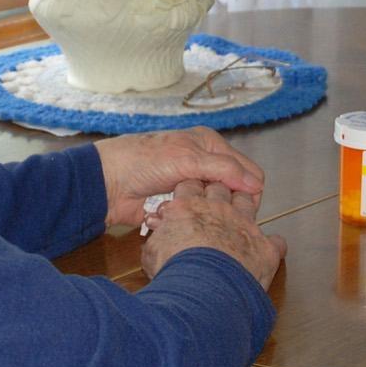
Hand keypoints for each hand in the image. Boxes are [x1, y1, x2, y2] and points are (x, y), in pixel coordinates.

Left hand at [95, 126, 263, 228]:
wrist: (108, 183)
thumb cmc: (144, 161)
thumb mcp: (188, 159)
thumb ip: (225, 169)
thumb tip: (257, 184)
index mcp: (211, 145)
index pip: (248, 171)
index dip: (250, 190)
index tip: (243, 209)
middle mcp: (206, 165)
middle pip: (235, 192)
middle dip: (228, 204)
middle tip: (217, 215)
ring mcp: (194, 187)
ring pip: (218, 209)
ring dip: (208, 214)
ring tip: (196, 216)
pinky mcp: (183, 207)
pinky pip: (200, 219)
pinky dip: (194, 220)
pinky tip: (183, 221)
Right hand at [140, 179, 285, 288]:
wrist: (202, 289)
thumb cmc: (173, 270)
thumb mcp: (153, 252)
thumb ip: (157, 239)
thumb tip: (157, 237)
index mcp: (188, 206)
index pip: (189, 185)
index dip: (190, 190)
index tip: (189, 196)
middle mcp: (218, 209)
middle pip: (220, 188)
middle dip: (217, 191)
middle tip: (214, 202)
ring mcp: (244, 225)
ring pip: (247, 203)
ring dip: (244, 207)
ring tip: (240, 217)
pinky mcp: (264, 248)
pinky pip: (275, 241)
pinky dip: (273, 245)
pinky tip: (270, 249)